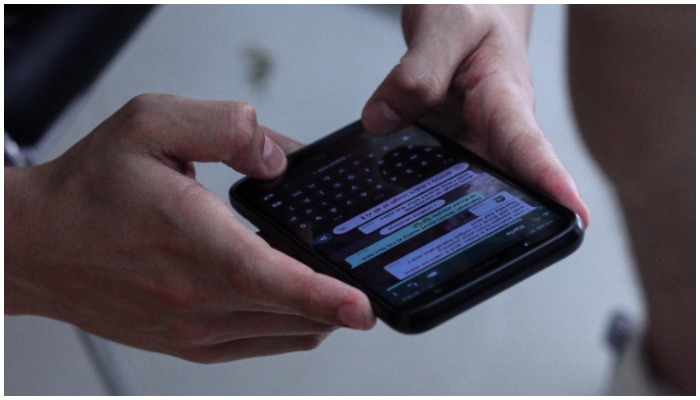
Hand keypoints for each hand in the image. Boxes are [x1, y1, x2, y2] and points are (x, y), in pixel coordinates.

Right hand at [5, 94, 374, 362]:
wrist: (37, 245)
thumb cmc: (90, 189)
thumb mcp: (152, 124)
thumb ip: (226, 127)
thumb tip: (280, 158)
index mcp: (189, 240)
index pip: (267, 277)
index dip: (321, 295)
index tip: (363, 307)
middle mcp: (192, 297)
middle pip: (290, 312)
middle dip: (337, 294)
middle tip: (360, 267)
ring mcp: (192, 329)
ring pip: (284, 333)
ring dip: (319, 310)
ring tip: (331, 277)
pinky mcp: (189, 345)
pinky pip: (261, 344)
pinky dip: (291, 325)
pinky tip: (296, 299)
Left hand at [363, 5, 588, 225]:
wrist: (468, 4)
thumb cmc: (470, 7)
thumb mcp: (443, 26)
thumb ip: (415, 73)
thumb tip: (381, 120)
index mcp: (505, 98)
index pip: (531, 146)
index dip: (553, 184)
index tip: (574, 218)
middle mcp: (494, 128)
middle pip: (502, 184)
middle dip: (491, 223)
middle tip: (470, 257)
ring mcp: (472, 138)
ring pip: (464, 184)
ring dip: (446, 211)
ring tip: (417, 244)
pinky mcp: (449, 140)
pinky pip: (437, 169)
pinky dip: (418, 185)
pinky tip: (391, 203)